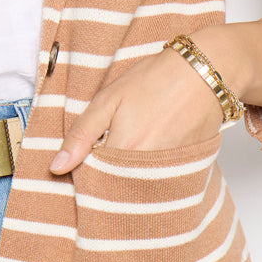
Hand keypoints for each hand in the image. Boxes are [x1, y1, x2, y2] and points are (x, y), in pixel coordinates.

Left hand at [49, 46, 225, 173]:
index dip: (84, 170)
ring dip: (126, 177)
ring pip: (136, 187)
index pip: (91, 179)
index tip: (86, 158)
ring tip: (133, 147)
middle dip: (105, 178)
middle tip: (111, 147)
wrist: (205, 73)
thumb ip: (81, 135)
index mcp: (122, 151)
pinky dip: (149, 175)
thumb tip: (56, 167)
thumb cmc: (155, 80)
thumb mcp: (108, 99)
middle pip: (114, 188)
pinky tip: (150, 153)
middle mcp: (145, 169)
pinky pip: (159, 183)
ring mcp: (167, 172)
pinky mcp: (185, 171)